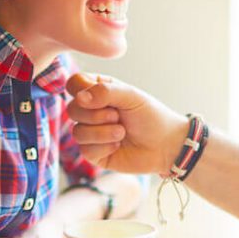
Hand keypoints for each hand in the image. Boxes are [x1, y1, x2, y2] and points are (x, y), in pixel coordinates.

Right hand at [66, 72, 188, 174]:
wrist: (166, 145)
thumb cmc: (151, 116)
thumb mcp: (131, 96)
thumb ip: (105, 92)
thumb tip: (80, 97)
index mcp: (98, 91)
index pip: (74, 84)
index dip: (81, 91)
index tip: (100, 97)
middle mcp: (91, 111)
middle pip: (72, 109)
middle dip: (96, 115)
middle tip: (118, 116)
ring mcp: (91, 132)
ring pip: (77, 131)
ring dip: (103, 132)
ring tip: (122, 132)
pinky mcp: (94, 153)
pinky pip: (85, 150)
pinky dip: (105, 146)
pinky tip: (119, 145)